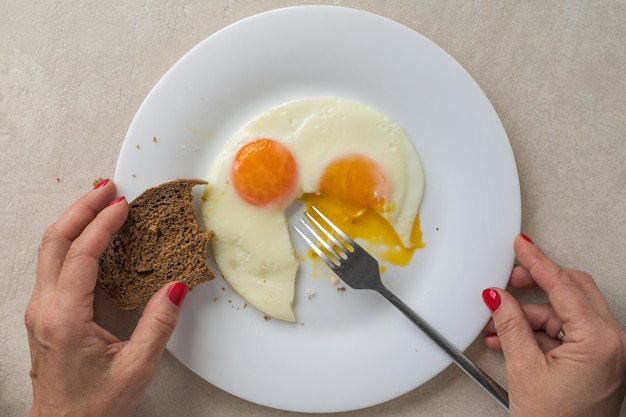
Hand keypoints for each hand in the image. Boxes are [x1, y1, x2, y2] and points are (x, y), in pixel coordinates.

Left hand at [25, 179, 188, 416]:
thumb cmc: (94, 406)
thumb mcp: (136, 367)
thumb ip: (158, 323)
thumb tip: (174, 286)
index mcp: (65, 318)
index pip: (81, 255)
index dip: (102, 225)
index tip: (123, 206)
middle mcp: (45, 308)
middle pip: (54, 241)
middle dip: (81, 208)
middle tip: (107, 188)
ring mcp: (41, 309)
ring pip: (49, 249)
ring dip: (74, 221)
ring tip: (99, 202)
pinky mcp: (46, 312)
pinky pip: (54, 264)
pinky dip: (72, 240)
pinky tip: (91, 236)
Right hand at [482, 235, 625, 416]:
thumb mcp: (524, 369)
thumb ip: (510, 324)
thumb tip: (497, 296)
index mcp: (599, 341)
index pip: (563, 285)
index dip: (537, 262)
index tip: (522, 245)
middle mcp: (610, 343)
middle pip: (572, 291)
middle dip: (536, 283)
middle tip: (509, 278)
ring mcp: (605, 352)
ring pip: (565, 312)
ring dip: (530, 315)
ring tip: (498, 323)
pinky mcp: (595, 361)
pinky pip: (565, 332)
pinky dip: (537, 332)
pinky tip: (510, 339)